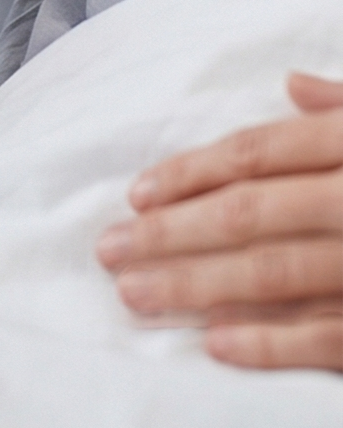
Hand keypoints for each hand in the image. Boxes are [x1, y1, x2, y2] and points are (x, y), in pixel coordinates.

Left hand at [96, 71, 342, 370]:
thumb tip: (291, 84)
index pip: (256, 155)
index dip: (190, 173)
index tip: (134, 195)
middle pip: (246, 214)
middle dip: (169, 233)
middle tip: (107, 250)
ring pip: (274, 274)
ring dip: (196, 285)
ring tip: (134, 295)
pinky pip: (329, 335)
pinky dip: (272, 342)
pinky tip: (214, 344)